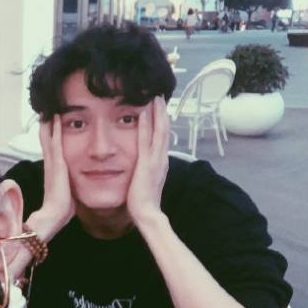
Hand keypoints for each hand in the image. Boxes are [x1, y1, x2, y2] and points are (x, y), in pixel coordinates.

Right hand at [36, 115, 75, 230]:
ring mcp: (52, 162)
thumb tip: (79, 183)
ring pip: (49, 136)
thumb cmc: (62, 207)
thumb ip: (71, 183)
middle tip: (47, 109)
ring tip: (49, 107)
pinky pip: (55, 141)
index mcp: (54, 168)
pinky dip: (55, 129)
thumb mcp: (68, 191)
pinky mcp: (56, 164)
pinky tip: (56, 117)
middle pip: (46, 137)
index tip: (52, 120)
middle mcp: (51, 162)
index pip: (51, 146)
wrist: (54, 215)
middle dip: (47, 124)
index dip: (51, 133)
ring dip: (49, 121)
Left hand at [127, 97, 169, 227]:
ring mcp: (156, 160)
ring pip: (159, 130)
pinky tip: (142, 112)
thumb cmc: (144, 201)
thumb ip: (147, 169)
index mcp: (161, 161)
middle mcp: (161, 157)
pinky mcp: (146, 164)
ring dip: (156, 112)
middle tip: (159, 93)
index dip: (162, 119)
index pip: (163, 135)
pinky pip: (145, 141)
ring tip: (154, 96)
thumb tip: (144, 163)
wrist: (147, 214)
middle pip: (165, 128)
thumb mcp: (147, 180)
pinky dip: (145, 125)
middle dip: (162, 110)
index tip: (159, 105)